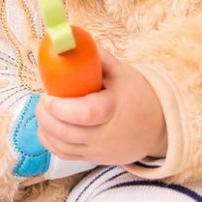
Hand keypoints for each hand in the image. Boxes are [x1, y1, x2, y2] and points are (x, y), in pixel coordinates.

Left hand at [35, 50, 167, 165]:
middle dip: (46, 117)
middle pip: (67, 133)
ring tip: (44, 111)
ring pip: (62, 146)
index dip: (60, 108)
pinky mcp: (94, 159)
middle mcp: (105, 135)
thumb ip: (97, 58)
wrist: (158, 126)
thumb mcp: (122, 72)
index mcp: (113, 109)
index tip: (48, 96)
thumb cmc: (139, 96)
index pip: (84, 114)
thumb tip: (72, 42)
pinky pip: (65, 155)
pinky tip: (48, 127)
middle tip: (43, 101)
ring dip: (45, 129)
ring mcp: (99, 150)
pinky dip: (51, 142)